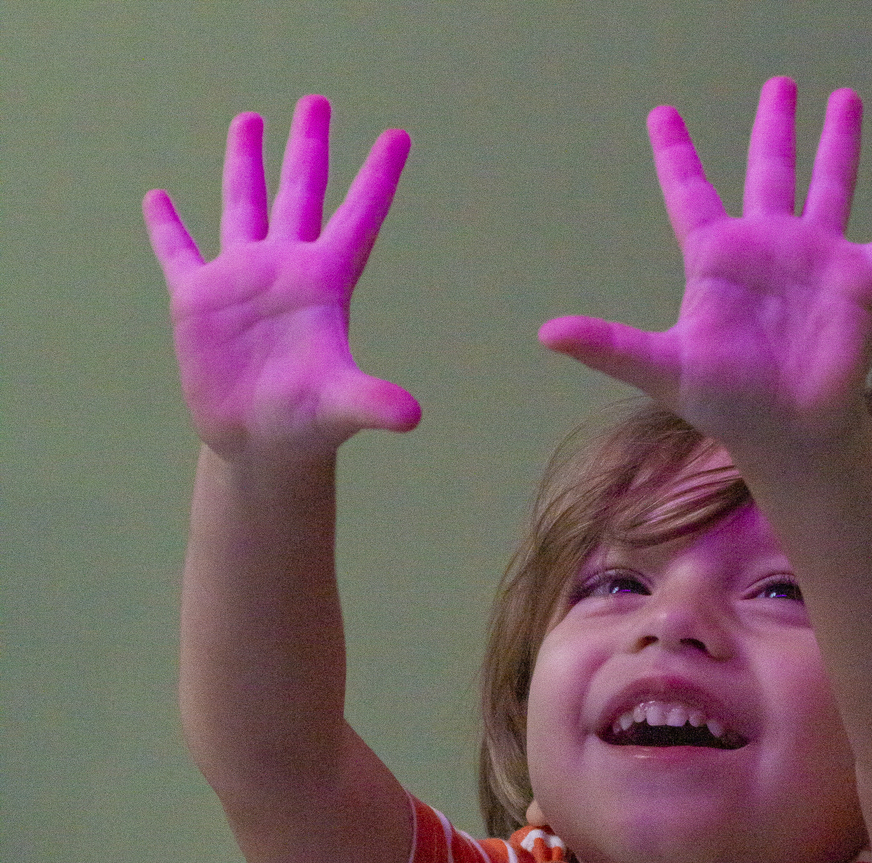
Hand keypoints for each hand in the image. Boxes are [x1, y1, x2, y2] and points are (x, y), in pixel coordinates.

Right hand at [144, 96, 419, 459]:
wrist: (259, 448)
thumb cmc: (306, 426)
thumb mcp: (340, 406)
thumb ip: (372, 401)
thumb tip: (412, 416)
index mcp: (324, 285)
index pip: (357, 219)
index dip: (377, 179)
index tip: (398, 136)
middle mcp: (285, 271)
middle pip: (300, 194)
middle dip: (308, 148)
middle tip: (317, 103)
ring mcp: (241, 281)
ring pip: (243, 207)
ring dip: (246, 163)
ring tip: (249, 120)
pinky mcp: (198, 302)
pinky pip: (179, 253)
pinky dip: (167, 227)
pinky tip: (158, 198)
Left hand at [539, 81, 871, 457]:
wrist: (788, 434)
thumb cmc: (727, 403)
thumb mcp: (663, 368)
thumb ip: (610, 344)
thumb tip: (547, 332)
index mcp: (718, 259)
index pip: (691, 194)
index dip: (677, 155)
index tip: (664, 115)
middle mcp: (769, 248)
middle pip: (768, 172)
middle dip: (773, 129)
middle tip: (778, 86)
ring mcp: (818, 259)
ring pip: (831, 186)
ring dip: (839, 146)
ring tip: (845, 99)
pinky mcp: (862, 282)